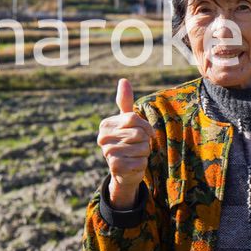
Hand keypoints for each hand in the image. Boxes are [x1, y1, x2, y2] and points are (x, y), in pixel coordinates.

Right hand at [97, 78, 155, 208]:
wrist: (123, 171)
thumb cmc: (127, 141)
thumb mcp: (127, 121)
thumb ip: (125, 102)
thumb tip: (123, 80)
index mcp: (106, 125)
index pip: (133, 119)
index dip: (146, 126)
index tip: (147, 132)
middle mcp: (103, 138)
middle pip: (139, 134)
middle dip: (145, 141)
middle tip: (137, 146)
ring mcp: (108, 153)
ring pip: (142, 148)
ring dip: (144, 153)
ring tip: (135, 155)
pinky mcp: (116, 168)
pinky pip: (141, 162)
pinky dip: (142, 164)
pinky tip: (133, 165)